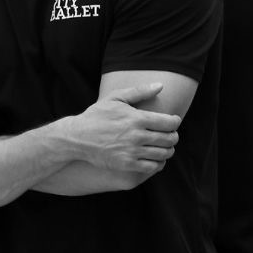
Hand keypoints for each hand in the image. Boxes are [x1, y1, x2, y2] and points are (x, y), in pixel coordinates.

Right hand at [65, 83, 179, 173]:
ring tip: (165, 147)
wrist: (77, 138)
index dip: (175, 122)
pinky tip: (156, 159)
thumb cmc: (97, 115)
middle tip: (171, 135)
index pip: (169, 123)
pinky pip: (152, 167)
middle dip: (173, 137)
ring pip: (163, 154)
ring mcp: (132, 151)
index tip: (173, 122)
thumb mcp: (116, 98)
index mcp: (137, 118)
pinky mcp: (127, 164)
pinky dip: (158, 163)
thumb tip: (160, 86)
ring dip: (168, 150)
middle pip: (169, 139)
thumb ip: (140, 91)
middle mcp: (137, 136)